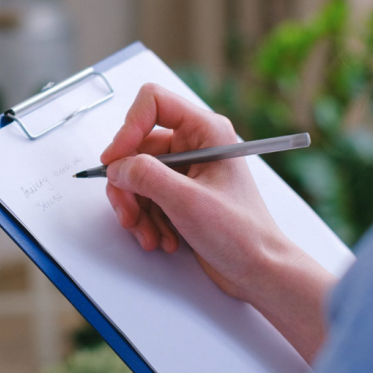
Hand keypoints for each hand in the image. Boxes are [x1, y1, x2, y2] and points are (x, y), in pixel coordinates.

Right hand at [101, 83, 285, 302]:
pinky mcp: (179, 193)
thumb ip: (146, 176)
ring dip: (137, 209)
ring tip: (151, 235)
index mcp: (206, 131)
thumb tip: (117, 166)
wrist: (257, 270)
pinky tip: (161, 238)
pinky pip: (144, 196)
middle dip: (129, 186)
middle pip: (137, 147)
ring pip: (136, 176)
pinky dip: (145, 220)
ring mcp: (186, 170)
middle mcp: (195, 144)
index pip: (153, 102)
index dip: (128, 128)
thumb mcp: (187, 201)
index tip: (115, 160)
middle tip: (129, 215)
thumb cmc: (241, 233)